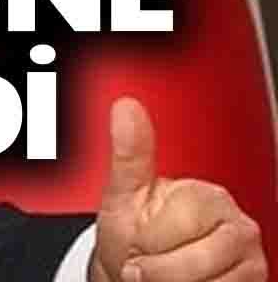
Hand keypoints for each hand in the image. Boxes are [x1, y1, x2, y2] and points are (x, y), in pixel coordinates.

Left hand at [90, 98, 265, 281]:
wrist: (135, 274)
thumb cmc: (133, 236)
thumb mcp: (123, 197)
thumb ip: (130, 156)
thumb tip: (125, 106)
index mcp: (206, 196)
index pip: (181, 224)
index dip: (149, 239)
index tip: (136, 241)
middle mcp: (237, 226)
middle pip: (196, 260)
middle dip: (158, 268)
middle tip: (144, 262)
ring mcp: (249, 259)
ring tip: (161, 274)